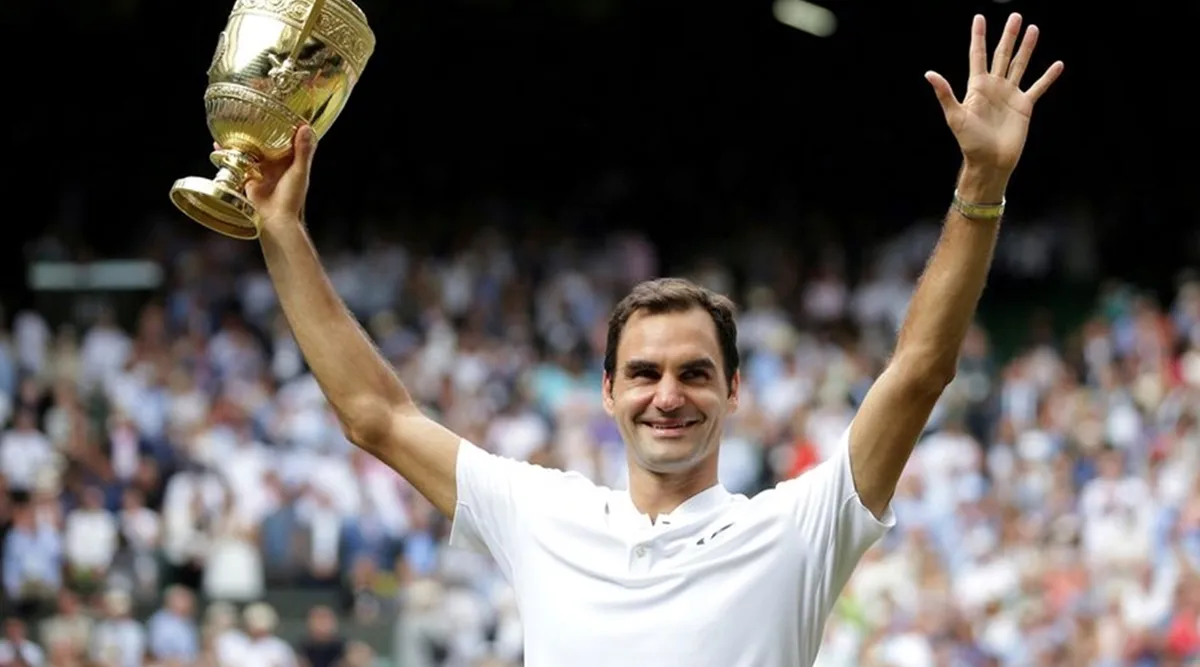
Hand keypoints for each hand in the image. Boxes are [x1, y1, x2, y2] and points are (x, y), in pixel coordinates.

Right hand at [215, 124, 316, 228]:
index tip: (281, 110)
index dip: (287, 127)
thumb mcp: (300, 172)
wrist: (274, 219)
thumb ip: (302, 151)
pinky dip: (229, 154)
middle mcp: (276, 165)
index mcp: (291, 162)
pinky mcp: (249, 178)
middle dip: (261, 131)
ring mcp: (262, 171)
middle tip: (252, 114)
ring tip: (235, 126)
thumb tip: (305, 128)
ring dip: (244, 141)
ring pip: (252, 151)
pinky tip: (220, 145)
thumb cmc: (291, 198)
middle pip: (268, 144)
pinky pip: (238, 163)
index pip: (290, 140)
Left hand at [926, 14, 1063, 178]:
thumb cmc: (970, 142)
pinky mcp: (1024, 106)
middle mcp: (994, 87)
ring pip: (1020, 65)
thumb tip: (929, 73)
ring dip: (1027, 48)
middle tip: (1015, 16)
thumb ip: (945, 94)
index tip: (980, 18)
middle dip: (1008, 35)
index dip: (978, 37)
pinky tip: (1057, 65)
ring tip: (1033, 29)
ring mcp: (1010, 95)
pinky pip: (1038, 87)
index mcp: (977, 87)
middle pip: (1002, 55)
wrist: (990, 162)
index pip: (978, 56)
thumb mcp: (955, 117)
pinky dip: (1048, 77)